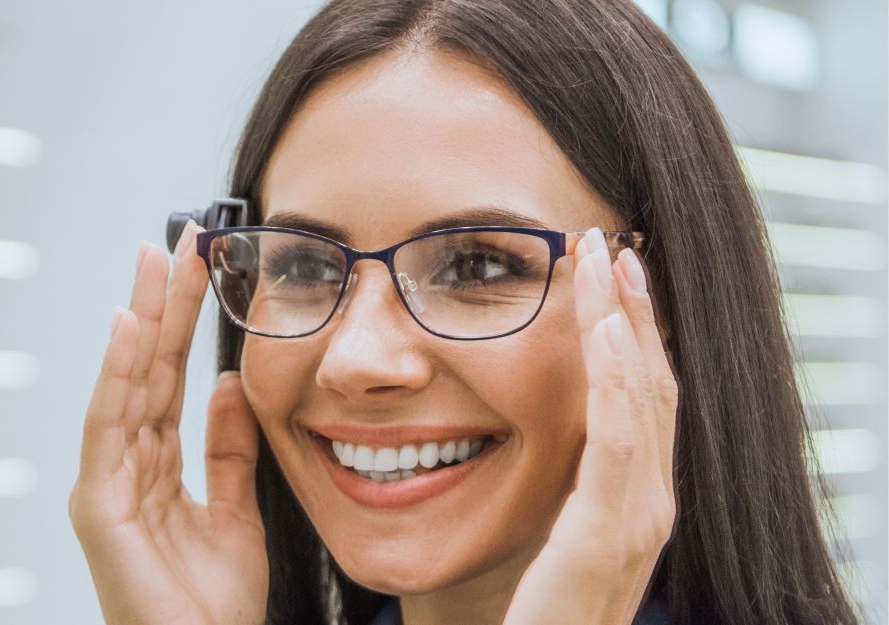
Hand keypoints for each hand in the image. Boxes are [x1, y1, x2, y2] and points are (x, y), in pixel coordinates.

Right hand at [69, 222, 267, 624]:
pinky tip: (126, 327)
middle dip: (158, 303)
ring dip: (140, 319)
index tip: (197, 264)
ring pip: (124, 386)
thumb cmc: (211, 610)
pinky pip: (108, 427)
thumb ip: (228, 453)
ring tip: (154, 262)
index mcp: (151, 471)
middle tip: (176, 238)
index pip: (167, 380)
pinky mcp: (97, 507)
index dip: (180, 322)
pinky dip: (115, 373)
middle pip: (143, 371)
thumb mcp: (236, 516)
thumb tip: (227, 385)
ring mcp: (103, 486)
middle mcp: (120, 470)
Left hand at [503, 228, 677, 623]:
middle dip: (633, 309)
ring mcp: (637, 519)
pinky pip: (616, 446)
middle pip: (651, 383)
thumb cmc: (535, 612)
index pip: (642, 395)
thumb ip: (555, 484)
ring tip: (607, 261)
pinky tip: (602, 333)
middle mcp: (649, 502)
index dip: (633, 329)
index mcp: (634, 497)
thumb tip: (527, 426)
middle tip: (612, 241)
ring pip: (641, 398)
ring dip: (624, 322)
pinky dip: (613, 382)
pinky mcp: (606, 537)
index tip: (611, 270)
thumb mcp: (547, 531)